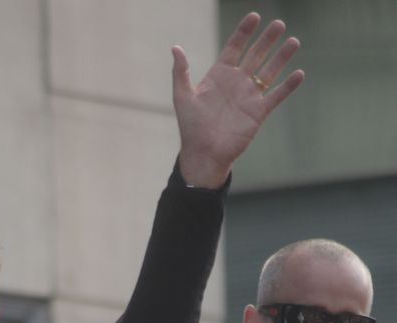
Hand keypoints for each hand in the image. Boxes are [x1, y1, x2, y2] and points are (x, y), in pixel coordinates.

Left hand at [174, 12, 303, 187]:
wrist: (204, 154)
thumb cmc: (191, 128)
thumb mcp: (183, 97)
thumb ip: (180, 72)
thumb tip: (176, 47)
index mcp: (219, 75)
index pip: (234, 47)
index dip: (244, 32)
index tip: (254, 16)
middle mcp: (237, 82)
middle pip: (255, 55)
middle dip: (267, 39)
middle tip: (279, 24)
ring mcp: (249, 96)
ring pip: (269, 71)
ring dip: (281, 56)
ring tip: (293, 41)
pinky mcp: (258, 112)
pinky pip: (276, 96)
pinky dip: (288, 86)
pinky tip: (299, 73)